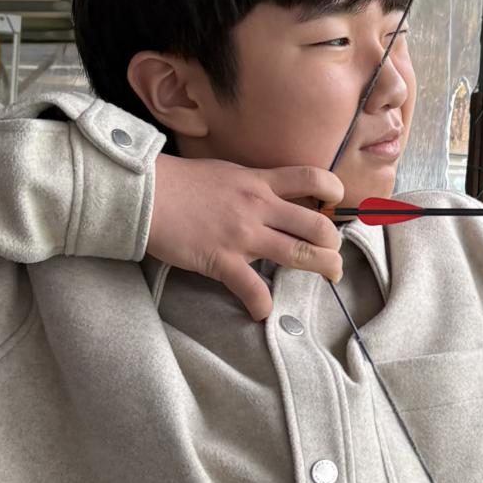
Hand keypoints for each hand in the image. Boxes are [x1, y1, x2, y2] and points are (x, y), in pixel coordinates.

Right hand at [147, 159, 343, 322]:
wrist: (145, 193)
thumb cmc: (180, 181)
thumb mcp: (226, 171)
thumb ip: (251, 184)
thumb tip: (269, 194)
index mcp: (260, 183)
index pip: (311, 178)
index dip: (333, 189)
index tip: (337, 202)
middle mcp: (259, 208)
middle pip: (316, 226)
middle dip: (334, 244)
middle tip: (334, 255)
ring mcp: (243, 236)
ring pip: (299, 255)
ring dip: (323, 269)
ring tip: (330, 276)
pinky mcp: (222, 260)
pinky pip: (252, 289)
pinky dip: (262, 305)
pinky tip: (263, 311)